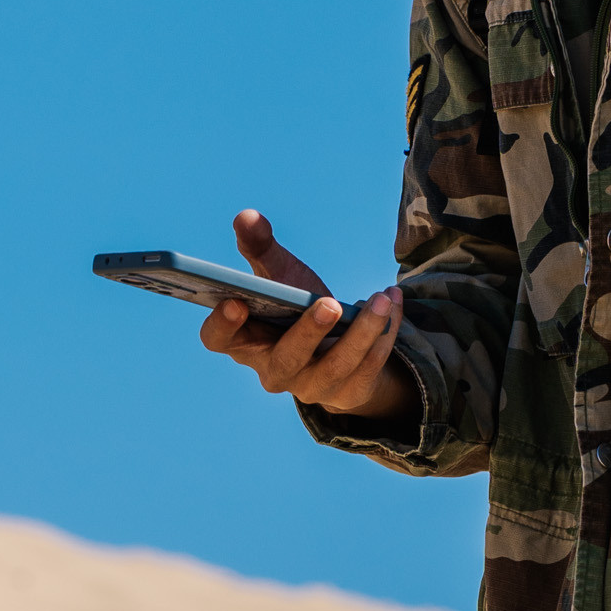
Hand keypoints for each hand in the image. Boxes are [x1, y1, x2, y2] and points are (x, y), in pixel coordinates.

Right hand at [197, 211, 414, 426]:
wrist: (336, 344)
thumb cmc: (295, 307)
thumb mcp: (279, 276)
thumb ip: (260, 248)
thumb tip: (246, 216)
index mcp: (244, 340)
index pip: (218, 340)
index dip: (223, 325)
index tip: (236, 301)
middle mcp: (273, 371)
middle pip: (285, 359)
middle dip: (308, 332)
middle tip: (330, 303)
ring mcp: (310, 387)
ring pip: (335, 366)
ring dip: (362, 332)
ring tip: (381, 299)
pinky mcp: (346, 394)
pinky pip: (367, 368)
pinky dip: (383, 335)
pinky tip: (392, 304)